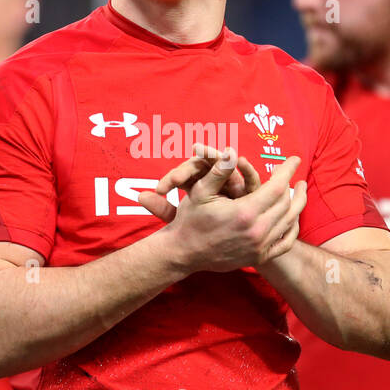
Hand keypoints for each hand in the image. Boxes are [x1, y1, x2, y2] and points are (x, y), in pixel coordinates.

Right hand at [138, 146, 307, 272]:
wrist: (184, 253)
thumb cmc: (190, 219)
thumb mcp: (200, 191)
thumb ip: (219, 171)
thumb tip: (232, 150)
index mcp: (244, 213)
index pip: (277, 187)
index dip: (287, 171)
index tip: (293, 159)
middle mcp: (256, 231)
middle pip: (286, 203)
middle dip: (292, 185)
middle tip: (291, 172)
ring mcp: (259, 247)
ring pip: (290, 221)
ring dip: (297, 203)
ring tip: (301, 189)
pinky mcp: (259, 257)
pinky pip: (286, 242)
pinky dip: (293, 227)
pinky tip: (293, 216)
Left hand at [146, 143, 260, 218]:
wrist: (237, 238)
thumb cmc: (208, 226)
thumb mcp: (184, 219)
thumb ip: (164, 209)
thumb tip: (139, 196)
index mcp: (196, 182)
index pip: (182, 175)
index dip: (171, 179)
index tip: (159, 190)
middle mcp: (213, 176)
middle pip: (200, 163)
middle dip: (189, 168)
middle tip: (177, 178)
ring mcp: (232, 179)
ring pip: (222, 162)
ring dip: (212, 156)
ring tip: (201, 151)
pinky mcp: (250, 186)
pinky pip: (247, 174)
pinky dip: (244, 166)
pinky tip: (238, 161)